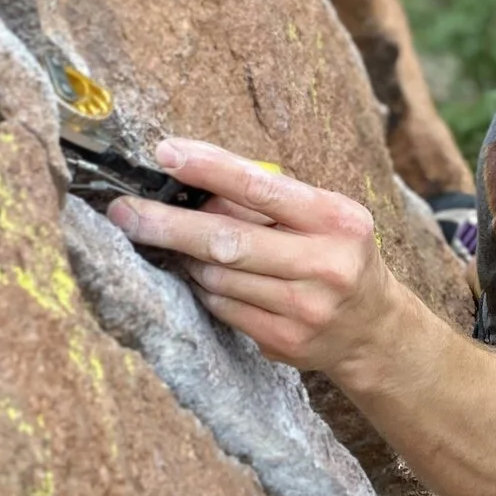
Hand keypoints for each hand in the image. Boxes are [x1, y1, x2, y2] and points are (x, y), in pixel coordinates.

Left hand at [108, 137, 398, 374]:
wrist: (372, 330)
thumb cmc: (335, 255)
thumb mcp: (321, 217)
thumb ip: (265, 200)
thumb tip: (192, 183)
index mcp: (337, 219)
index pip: (261, 187)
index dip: (209, 168)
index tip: (165, 153)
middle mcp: (325, 264)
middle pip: (229, 241)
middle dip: (168, 224)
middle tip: (123, 211)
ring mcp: (305, 309)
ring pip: (218, 277)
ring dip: (186, 258)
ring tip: (174, 243)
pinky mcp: (284, 342)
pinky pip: (222, 308)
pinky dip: (203, 287)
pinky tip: (202, 274)